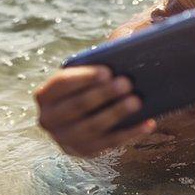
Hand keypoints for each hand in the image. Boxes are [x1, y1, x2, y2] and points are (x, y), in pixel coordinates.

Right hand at [34, 65, 155, 156]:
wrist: (88, 112)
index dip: (84, 78)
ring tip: (137, 101)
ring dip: (115, 113)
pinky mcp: (84, 152)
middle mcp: (49, 119)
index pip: (61, 84)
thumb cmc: (92, 83)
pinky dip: (131, 133)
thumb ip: (105, 53)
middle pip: (76, 107)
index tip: (108, 71)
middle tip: (127, 83)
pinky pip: (109, 143)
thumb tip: (127, 42)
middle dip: (102, 95)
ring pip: (92, 127)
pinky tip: (149, 123)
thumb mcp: (92, 69)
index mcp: (45, 94)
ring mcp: (65, 139)